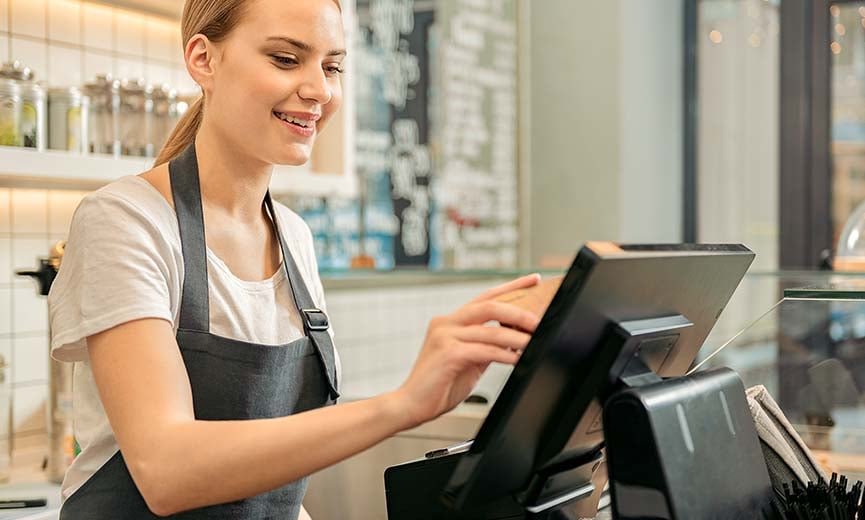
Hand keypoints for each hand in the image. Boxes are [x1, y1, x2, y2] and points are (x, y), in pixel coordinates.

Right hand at [395, 274, 542, 426]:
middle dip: (518, 311)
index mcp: (451, 322)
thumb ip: (487, 346)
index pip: (485, 297)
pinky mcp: (448, 353)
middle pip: (489, 305)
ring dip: (517, 337)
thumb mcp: (469, 360)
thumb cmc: (439, 385)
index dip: (512, 286)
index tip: (534, 280)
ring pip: (490, 330)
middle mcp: (446, 323)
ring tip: (535, 343)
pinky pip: (484, 350)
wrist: (411, 405)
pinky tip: (518, 359)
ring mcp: (445, 336)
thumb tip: (515, 339)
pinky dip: (505, 355)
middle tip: (538, 322)